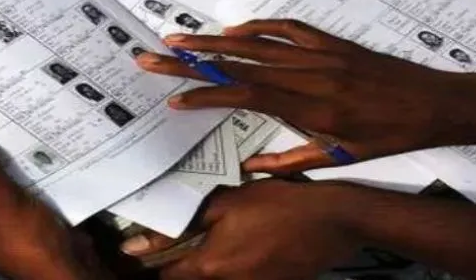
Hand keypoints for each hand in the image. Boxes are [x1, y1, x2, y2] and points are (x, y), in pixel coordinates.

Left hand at [121, 180, 365, 279]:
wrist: (332, 220)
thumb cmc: (276, 205)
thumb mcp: (226, 203)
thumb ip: (184, 222)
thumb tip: (142, 241)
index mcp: (211, 266)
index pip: (168, 277)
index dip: (155, 262)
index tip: (147, 249)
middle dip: (180, 267)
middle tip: (175, 244)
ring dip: (206, 268)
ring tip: (209, 244)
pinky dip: (231, 271)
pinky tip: (240, 248)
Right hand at [138, 19, 475, 173]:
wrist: (435, 103)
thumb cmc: (389, 136)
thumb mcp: (342, 158)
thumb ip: (291, 162)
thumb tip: (249, 167)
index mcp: (311, 108)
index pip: (246, 96)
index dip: (206, 95)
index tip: (174, 98)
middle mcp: (310, 76)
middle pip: (239, 64)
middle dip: (192, 61)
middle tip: (154, 56)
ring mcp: (319, 54)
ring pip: (255, 44)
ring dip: (212, 41)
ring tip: (177, 39)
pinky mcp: (330, 42)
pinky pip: (285, 29)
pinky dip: (254, 29)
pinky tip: (231, 32)